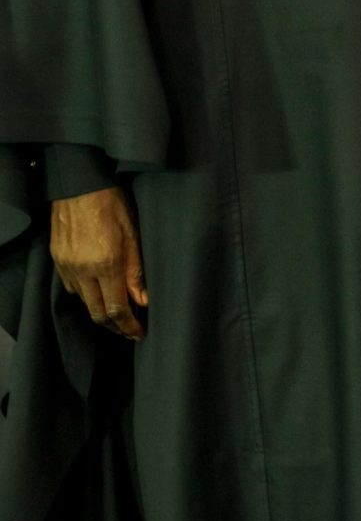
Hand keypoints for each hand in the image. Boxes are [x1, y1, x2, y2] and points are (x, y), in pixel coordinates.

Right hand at [50, 186, 147, 339]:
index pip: (116, 309)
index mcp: (105, 265)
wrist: (79, 186)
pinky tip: (99, 290)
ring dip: (100, 311)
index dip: (128, 326)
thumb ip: (136, 270)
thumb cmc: (112, 204)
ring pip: (84, 302)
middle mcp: (82, 272)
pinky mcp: (58, 262)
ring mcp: (67, 268)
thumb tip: (143, 300)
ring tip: (118, 313)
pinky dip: (87, 295)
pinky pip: (72, 288)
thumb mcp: (134, 234)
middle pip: (97, 313)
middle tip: (130, 330)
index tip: (139, 333)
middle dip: (114, 326)